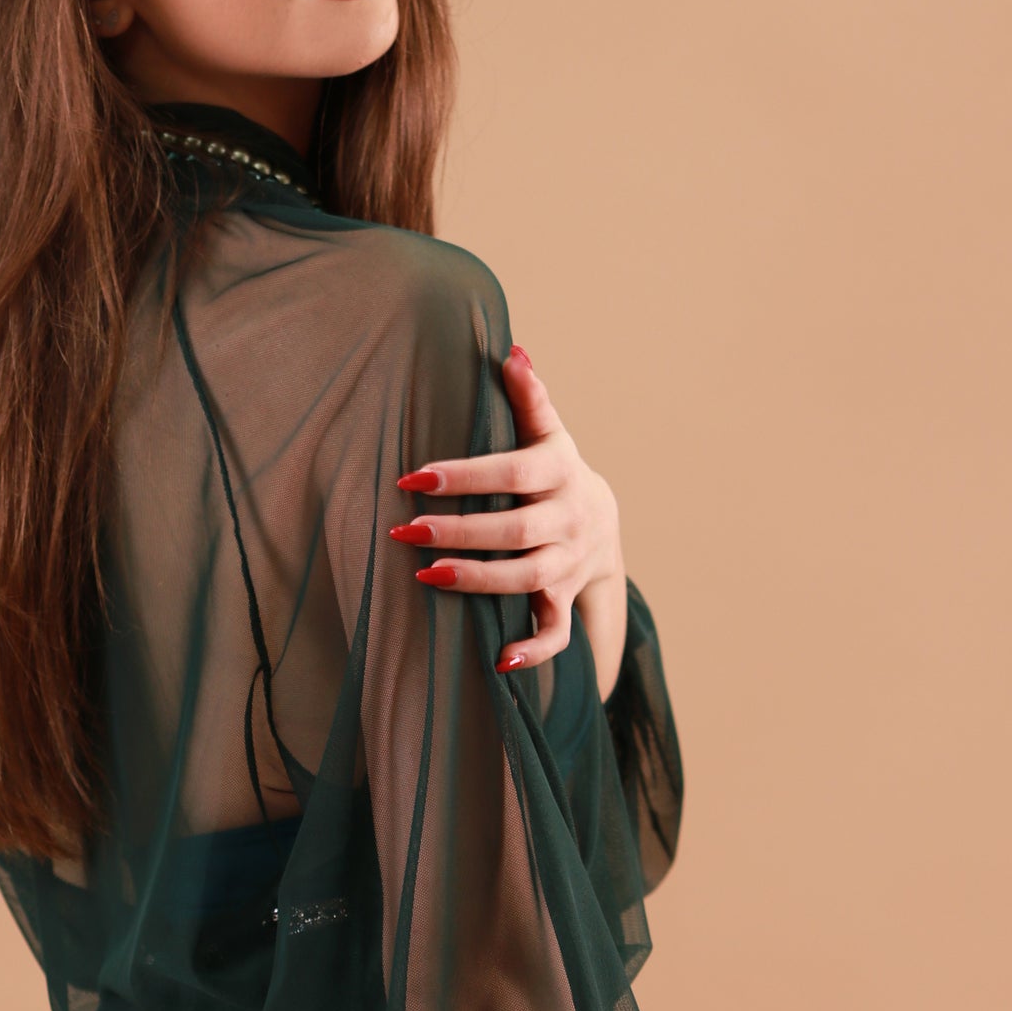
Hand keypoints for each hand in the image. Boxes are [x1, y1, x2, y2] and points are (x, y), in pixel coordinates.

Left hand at [390, 344, 626, 689]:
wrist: (604, 522)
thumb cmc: (556, 471)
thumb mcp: (549, 433)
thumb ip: (529, 397)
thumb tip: (510, 351)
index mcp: (560, 473)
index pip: (511, 473)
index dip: (464, 476)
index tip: (414, 477)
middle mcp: (568, 521)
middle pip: (516, 530)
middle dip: (461, 532)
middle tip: (408, 530)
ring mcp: (567, 565)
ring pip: (528, 579)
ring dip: (479, 581)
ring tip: (426, 575)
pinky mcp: (564, 600)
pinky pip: (555, 632)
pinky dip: (533, 650)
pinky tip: (497, 659)